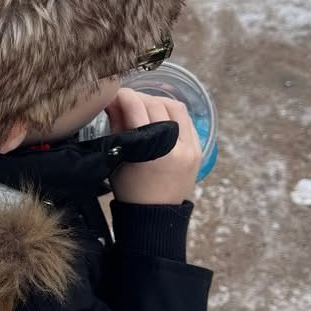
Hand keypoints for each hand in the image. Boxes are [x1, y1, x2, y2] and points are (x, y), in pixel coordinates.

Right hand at [106, 88, 201, 205]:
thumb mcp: (118, 157)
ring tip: (145, 109)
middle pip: (156, 104)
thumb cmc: (130, 190)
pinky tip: (160, 118)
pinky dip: (172, 114)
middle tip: (126, 102)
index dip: (124, 96)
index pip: (136, 107)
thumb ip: (116, 125)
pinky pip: (187, 120)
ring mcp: (190, 148)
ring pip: (176, 107)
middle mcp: (174, 146)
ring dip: (158, 102)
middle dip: (139, 98)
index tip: (115, 95)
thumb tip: (112, 100)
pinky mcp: (198, 150)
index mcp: (149, 150)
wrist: (155, 215)